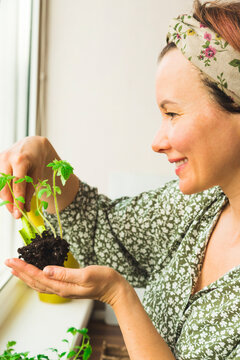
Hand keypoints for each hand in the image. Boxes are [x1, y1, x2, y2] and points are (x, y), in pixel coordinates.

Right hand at [0, 136, 59, 217]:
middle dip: (10, 202)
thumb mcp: (37, 175)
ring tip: (14, 207)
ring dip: (6, 198)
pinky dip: (4, 190)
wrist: (32, 145)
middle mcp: (7, 158)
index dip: (18, 201)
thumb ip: (30, 191)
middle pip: (5, 186)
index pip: (17, 185)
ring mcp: (0, 159)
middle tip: (16, 215)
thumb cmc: (36, 161)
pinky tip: (11, 197)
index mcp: (21, 160)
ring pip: (0, 184)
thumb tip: (25, 209)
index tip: (19, 214)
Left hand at [4, 258, 127, 305]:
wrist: (114, 288)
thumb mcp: (85, 274)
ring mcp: (64, 288)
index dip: (24, 269)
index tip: (12, 260)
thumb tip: (45, 270)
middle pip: (35, 281)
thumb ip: (65, 273)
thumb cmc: (103, 279)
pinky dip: (37, 276)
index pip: (38, 276)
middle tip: (8, 262)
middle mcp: (60, 289)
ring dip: (26, 275)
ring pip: (39, 283)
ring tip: (16, 268)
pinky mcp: (67, 285)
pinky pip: (47, 282)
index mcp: (62, 286)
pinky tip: (36, 272)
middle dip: (20, 272)